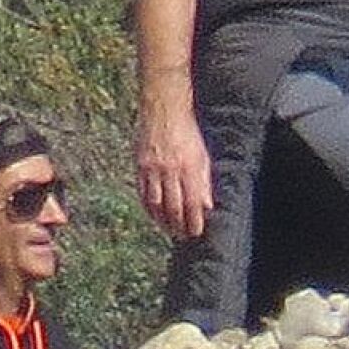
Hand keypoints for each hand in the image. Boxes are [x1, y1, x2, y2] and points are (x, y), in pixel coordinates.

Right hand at [135, 107, 212, 238]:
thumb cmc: (187, 133)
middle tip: (183, 237)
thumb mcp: (202, 155)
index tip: (197, 233)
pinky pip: (143, 193)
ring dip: (163, 221)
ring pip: (157, 203)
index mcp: (189, 167)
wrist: (163, 111)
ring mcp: (153, 169)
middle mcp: (170, 170)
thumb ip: (204, 181)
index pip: (193, 202)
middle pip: (174, 206)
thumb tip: (208, 206)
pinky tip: (154, 216)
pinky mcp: (140, 167)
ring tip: (169, 231)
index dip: (194, 221)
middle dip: (179, 225)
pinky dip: (149, 209)